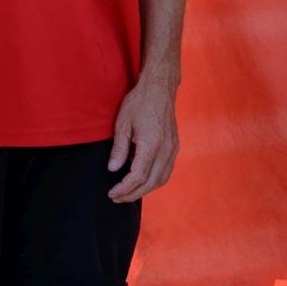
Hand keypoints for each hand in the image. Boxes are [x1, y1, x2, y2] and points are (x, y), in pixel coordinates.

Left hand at [106, 74, 178, 202]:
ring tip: (128, 193)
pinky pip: (166, 170)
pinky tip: (143, 181)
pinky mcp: (175, 146)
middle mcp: (166, 149)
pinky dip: (155, 181)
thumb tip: (113, 169)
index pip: (138, 176)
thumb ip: (119, 148)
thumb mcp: (123, 123)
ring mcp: (173, 148)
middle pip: (151, 182)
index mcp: (151, 144)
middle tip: (117, 198)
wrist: (160, 87)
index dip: (124, 188)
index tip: (111, 192)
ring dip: (145, 190)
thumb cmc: (139, 102)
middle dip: (133, 194)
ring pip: (161, 179)